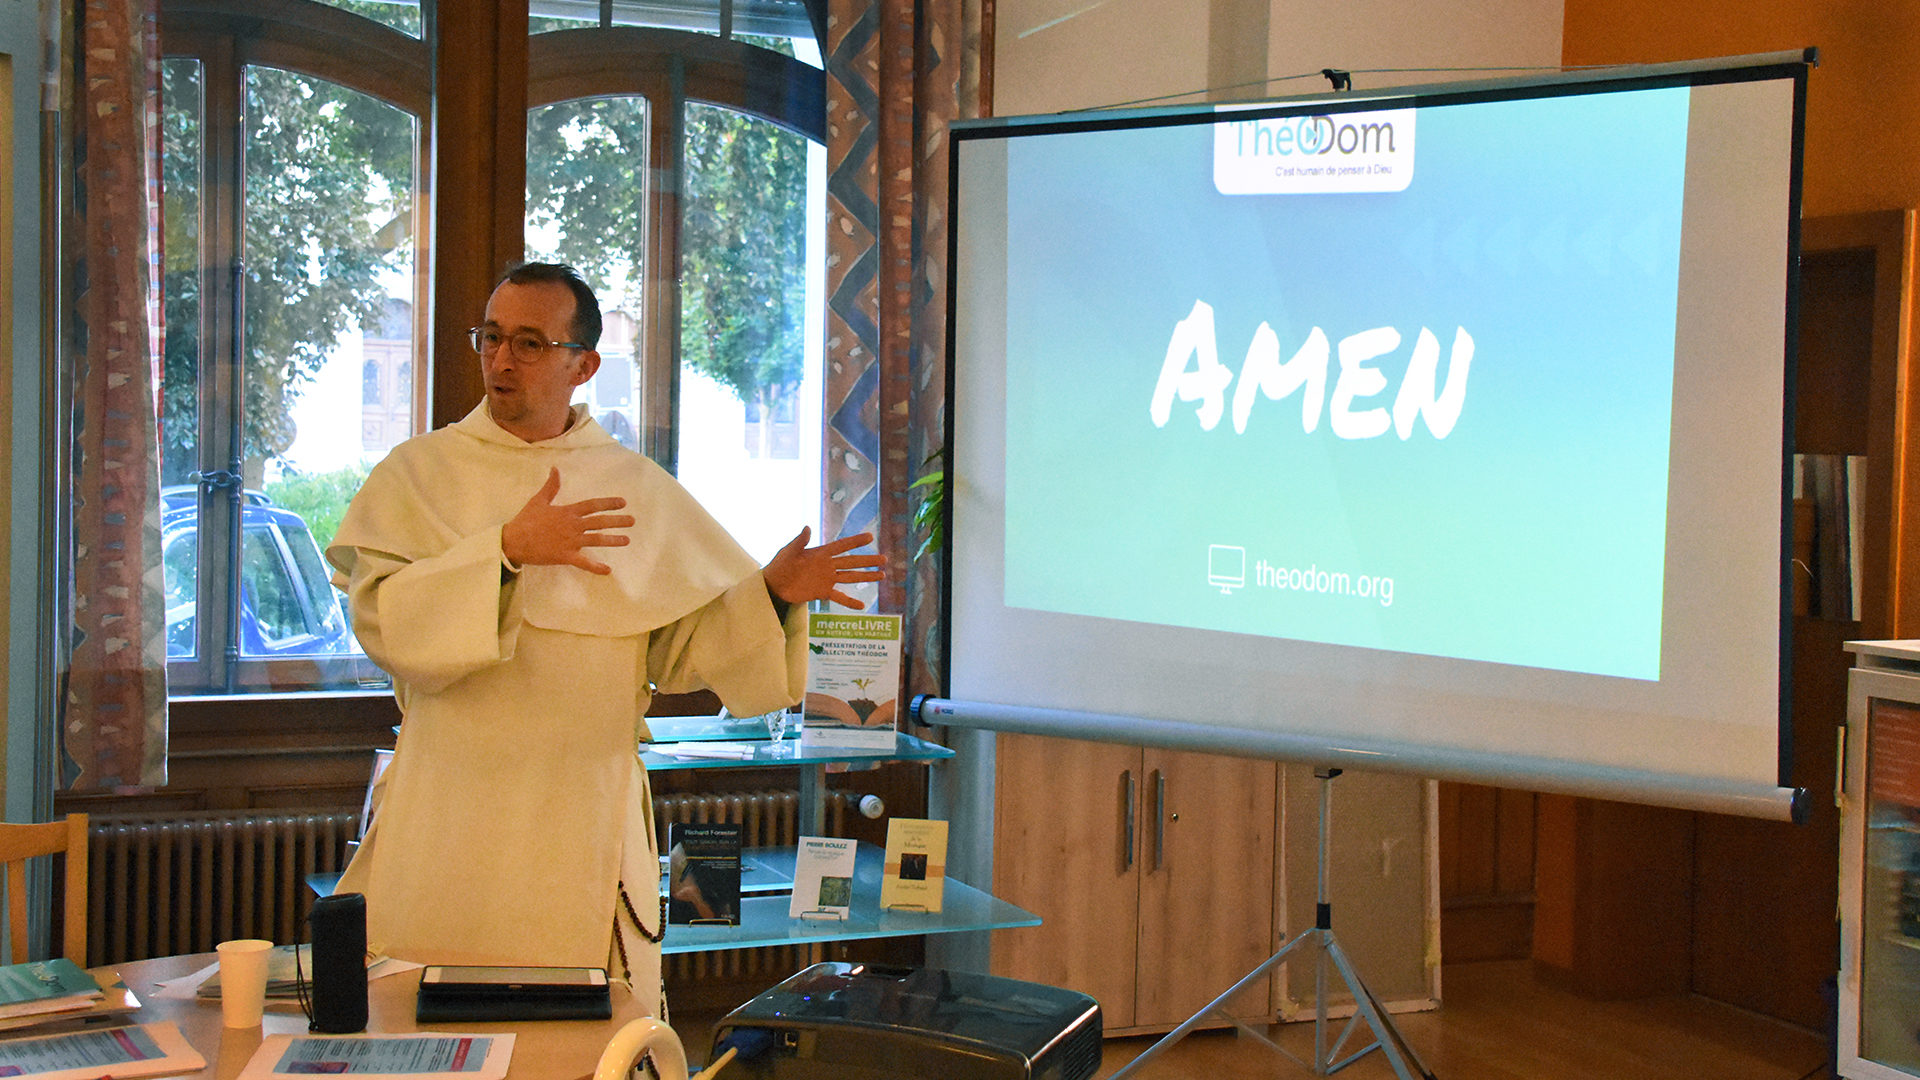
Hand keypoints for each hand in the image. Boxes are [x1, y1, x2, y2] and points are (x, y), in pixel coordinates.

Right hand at [500, 467, 634, 574]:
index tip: (623, 503)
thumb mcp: (538, 500)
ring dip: (613, 540)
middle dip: (617, 521)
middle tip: (632, 521)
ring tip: (627, 540)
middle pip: (599, 522)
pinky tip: (608, 570)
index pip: (592, 505)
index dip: (608, 503)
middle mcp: (572, 525)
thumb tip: (555, 468)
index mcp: (567, 512)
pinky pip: (584, 562)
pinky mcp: (565, 556)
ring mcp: (570, 541)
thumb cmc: (525, 520)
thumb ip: (551, 486)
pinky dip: (596, 567)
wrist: (513, 541)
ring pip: (596, 540)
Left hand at [762, 528, 887, 608]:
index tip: (870, 537)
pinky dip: (850, 601)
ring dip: (866, 576)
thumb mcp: (788, 552)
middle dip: (868, 560)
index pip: (842, 546)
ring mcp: (826, 579)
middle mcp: (827, 565)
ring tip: (882, 575)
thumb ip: (799, 541)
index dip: (855, 541)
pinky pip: (839, 597)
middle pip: (851, 562)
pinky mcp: (822, 592)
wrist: (773, 584)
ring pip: (850, 577)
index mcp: (820, 553)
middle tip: (885, 559)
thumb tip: (807, 527)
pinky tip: (862, 605)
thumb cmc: (779, 565)